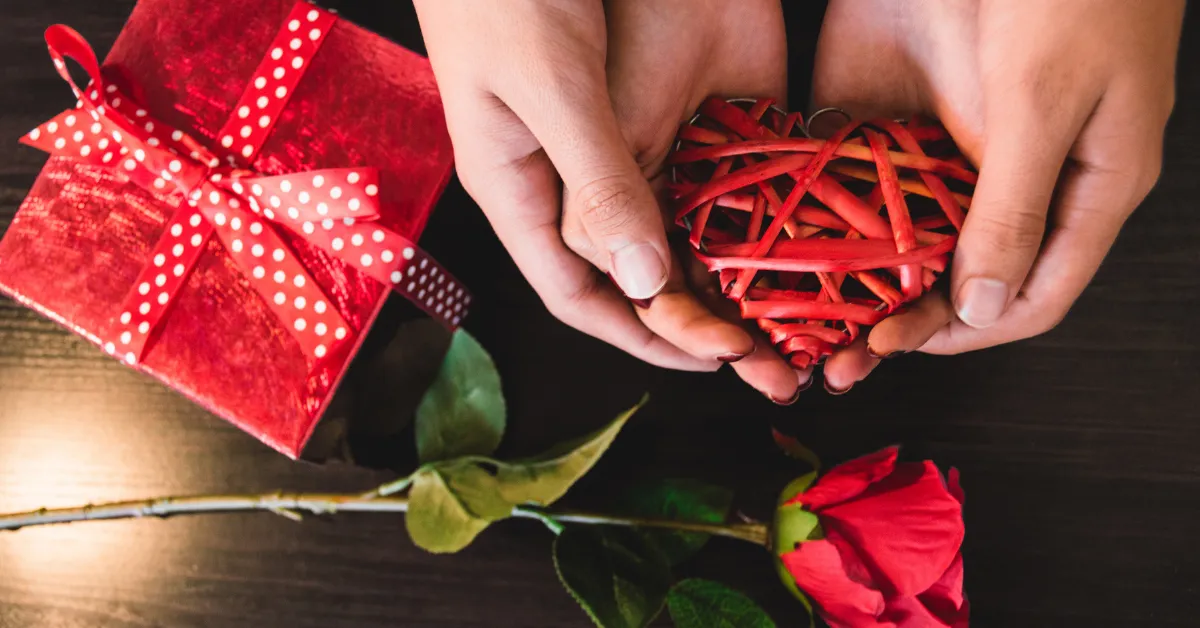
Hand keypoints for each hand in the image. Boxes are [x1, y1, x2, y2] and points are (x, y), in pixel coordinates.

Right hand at [415, 1, 806, 400]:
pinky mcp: (651, 100)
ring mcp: (614, 138)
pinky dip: (740, 198)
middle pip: (639, 272)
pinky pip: (699, 167)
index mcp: (523, 189)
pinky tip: (792, 216)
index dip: (642, 338)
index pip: (580, 293)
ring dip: (729, 266)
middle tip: (774, 353)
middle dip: (701, 318)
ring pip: (674, 225)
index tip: (713, 362)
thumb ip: (595, 180)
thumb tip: (645, 280)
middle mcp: (572, 176)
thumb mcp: (550, 83)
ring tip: (795, 303)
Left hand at [810, 0, 1183, 391]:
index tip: (904, 348)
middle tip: (839, 354)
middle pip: (959, 273)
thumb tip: (983, 306)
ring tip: (803, 315)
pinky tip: (787, 239)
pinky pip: (870, 171)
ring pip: (908, 231)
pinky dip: (834, 207)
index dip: (970, 332)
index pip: (1031, 292)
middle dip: (902, 317)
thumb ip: (1013, 205)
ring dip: (859, 277)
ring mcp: (957, 140)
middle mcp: (1013, 173)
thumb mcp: (1041, 99)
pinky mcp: (908, 104)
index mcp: (1082, 183)